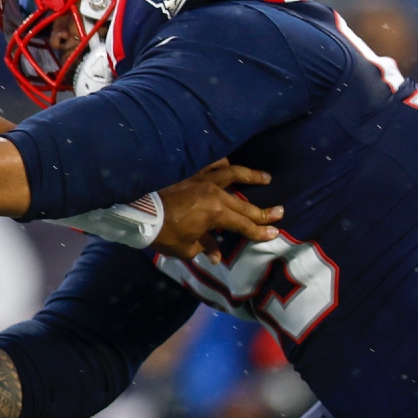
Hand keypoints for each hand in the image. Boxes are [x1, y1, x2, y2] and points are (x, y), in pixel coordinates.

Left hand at [152, 158, 281, 261]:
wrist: (138, 211)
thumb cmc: (162, 232)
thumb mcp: (186, 247)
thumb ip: (204, 247)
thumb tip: (215, 254)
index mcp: (216, 213)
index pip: (244, 224)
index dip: (259, 231)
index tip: (274, 233)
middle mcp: (213, 193)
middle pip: (243, 203)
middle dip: (263, 211)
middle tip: (280, 212)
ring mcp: (201, 179)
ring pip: (231, 173)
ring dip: (250, 176)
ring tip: (265, 177)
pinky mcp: (189, 173)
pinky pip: (209, 164)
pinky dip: (220, 163)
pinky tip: (227, 163)